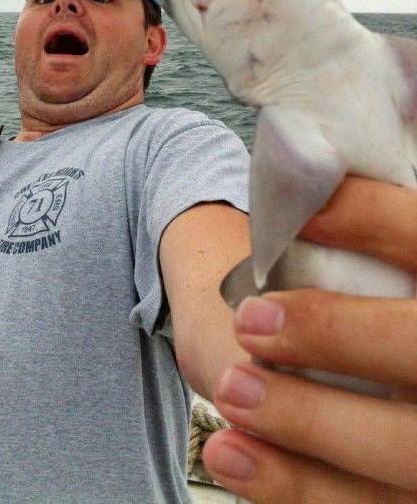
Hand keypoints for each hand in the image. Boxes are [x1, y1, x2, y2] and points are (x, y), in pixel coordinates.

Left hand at [202, 176, 416, 502]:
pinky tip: (232, 457)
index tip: (300, 210)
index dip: (372, 219)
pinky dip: (294, 488)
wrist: (411, 382)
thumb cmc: (390, 310)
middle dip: (337, 335)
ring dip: (307, 424)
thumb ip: (375, 234)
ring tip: (231, 393)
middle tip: (250, 321)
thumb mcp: (392, 270)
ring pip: (404, 452)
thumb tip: (299, 159)